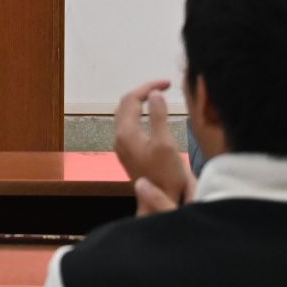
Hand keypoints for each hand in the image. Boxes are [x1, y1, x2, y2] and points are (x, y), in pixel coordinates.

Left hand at [113, 79, 195, 210]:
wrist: (159, 203)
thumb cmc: (165, 176)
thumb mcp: (165, 143)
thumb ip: (159, 116)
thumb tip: (155, 93)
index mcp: (126, 132)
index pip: (131, 98)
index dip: (148, 87)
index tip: (168, 83)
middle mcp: (119, 136)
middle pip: (125, 104)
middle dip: (143, 92)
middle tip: (164, 87)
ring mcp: (122, 145)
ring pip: (126, 114)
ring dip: (140, 102)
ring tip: (159, 96)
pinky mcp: (128, 152)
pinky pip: (129, 123)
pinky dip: (140, 113)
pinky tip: (152, 115)